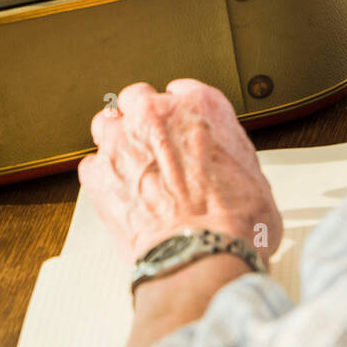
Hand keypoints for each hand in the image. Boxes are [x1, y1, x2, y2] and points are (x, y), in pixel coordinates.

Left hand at [78, 79, 282, 264]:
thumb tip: (227, 170)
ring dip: (116, 141)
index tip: (180, 126)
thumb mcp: (254, 177)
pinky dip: (102, 178)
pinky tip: (118, 193)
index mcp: (201, 107)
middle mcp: (158, 115)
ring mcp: (123, 141)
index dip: (180, 111)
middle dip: (143, 119)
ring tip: (129, 165)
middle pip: (139, 98)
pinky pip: (92, 165)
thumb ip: (229, 157)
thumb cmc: (234, 223)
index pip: (183, 90)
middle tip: (154, 145)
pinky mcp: (99, 174)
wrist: (202, 256)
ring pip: (107, 124)